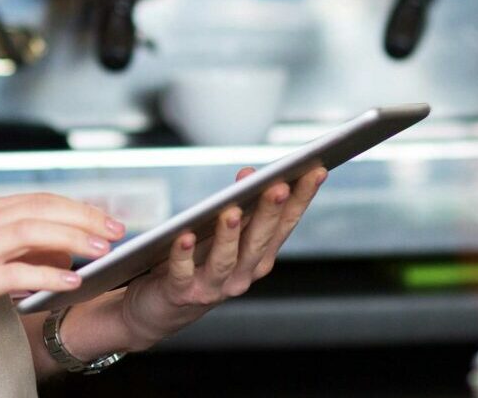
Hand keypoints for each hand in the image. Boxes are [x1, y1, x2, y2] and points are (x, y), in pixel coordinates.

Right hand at [0, 194, 123, 349]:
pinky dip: (48, 275)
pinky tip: (71, 282)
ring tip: (104, 250)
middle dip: (86, 218)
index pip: (39, 200)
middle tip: (118, 230)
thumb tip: (55, 254)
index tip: (107, 217)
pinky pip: (15, 272)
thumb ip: (8, 249)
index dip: (78, 207)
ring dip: (74, 239)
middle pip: (42, 209)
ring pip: (33, 233)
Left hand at [117, 166, 326, 343]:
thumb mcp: (222, 233)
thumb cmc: (198, 261)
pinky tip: (185, 235)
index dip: (301, 198)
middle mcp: (242, 275)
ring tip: (231, 210)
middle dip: (270, 212)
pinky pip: (183, 273)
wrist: (161, 307)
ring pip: (225, 260)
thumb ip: (239, 205)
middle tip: (278, 185)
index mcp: (258, 257)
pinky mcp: (181, 293)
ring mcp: (213, 287)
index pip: (285, 224)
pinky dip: (184, 255)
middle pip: (259, 241)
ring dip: (229, 235)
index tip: (315, 170)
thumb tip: (248, 174)